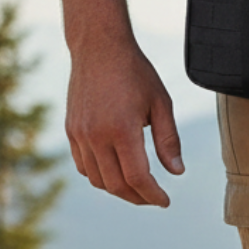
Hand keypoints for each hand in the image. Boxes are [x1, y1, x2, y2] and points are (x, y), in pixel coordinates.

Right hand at [65, 41, 182, 206]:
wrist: (98, 47)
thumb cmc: (135, 72)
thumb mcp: (161, 103)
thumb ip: (168, 140)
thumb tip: (177, 173)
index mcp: (122, 129)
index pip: (137, 178)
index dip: (152, 195)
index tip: (165, 201)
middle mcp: (96, 135)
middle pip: (116, 185)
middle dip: (138, 198)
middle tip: (154, 199)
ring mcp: (79, 134)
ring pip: (98, 180)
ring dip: (119, 190)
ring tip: (138, 188)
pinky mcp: (71, 131)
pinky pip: (84, 166)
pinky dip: (100, 177)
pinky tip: (116, 173)